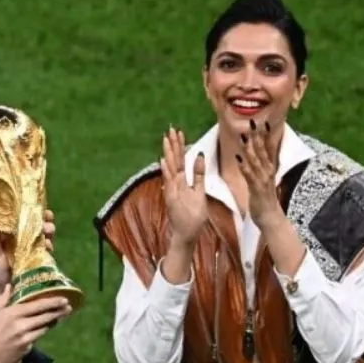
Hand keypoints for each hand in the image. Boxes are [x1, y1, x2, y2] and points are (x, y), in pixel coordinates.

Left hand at [0, 209, 54, 300]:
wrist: (6, 290)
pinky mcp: (41, 258)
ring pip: (45, 235)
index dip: (32, 211)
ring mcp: (34, 248)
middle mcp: (25, 239)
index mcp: (13, 234)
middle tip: (48, 220)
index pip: (24, 218)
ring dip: (49, 231)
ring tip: (49, 232)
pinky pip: (48, 249)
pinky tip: (48, 247)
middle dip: (45, 221)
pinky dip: (49, 246)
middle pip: (38, 225)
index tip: (39, 207)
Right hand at [0, 286, 71, 362]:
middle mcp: (21, 326)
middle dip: (58, 311)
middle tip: (68, 306)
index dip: (52, 302)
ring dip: (53, 322)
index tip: (64, 298)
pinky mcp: (25, 349)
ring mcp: (24, 339)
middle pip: (45, 316)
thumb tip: (11, 286)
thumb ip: (2, 299)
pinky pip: (36, 338)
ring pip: (44, 328)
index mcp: (11, 313)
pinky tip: (44, 328)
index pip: (37, 305)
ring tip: (60, 316)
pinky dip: (40, 332)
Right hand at [160, 126, 207, 244]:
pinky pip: (169, 183)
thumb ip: (198, 175)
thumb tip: (199, 156)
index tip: (179, 132)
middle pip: (174, 160)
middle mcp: (175, 183)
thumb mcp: (199, 191)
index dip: (180, 145)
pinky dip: (166, 172)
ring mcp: (172, 190)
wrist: (187, 233)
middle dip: (173, 145)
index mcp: (182, 181)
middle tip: (171, 129)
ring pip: (170, 168)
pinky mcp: (171, 198)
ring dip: (168, 154)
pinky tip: (163, 161)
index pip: (181, 159)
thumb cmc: (193, 215)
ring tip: (166, 140)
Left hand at [237, 119, 282, 227]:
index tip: (263, 122)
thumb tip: (257, 156)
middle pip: (262, 150)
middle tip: (254, 122)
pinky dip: (244, 166)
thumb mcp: (264, 179)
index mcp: (269, 168)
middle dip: (258, 136)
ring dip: (250, 148)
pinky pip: (249, 175)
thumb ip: (261, 167)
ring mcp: (263, 179)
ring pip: (255, 160)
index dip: (266, 135)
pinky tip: (239, 158)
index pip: (269, 148)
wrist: (270, 217)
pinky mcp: (257, 189)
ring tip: (244, 136)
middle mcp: (268, 171)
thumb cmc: (265, 198)